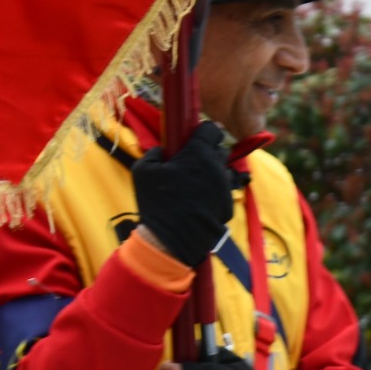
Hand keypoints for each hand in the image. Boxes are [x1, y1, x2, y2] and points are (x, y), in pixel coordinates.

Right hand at [129, 119, 233, 264]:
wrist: (173, 240)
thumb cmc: (157, 203)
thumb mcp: (142, 171)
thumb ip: (154, 153)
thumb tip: (163, 150)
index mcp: (198, 153)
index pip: (211, 129)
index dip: (203, 131)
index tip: (194, 137)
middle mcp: (216, 167)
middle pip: (220, 149)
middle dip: (209, 152)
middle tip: (192, 163)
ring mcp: (225, 187)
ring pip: (224, 171)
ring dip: (213, 173)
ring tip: (197, 184)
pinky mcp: (228, 205)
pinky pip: (224, 192)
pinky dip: (214, 193)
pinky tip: (200, 202)